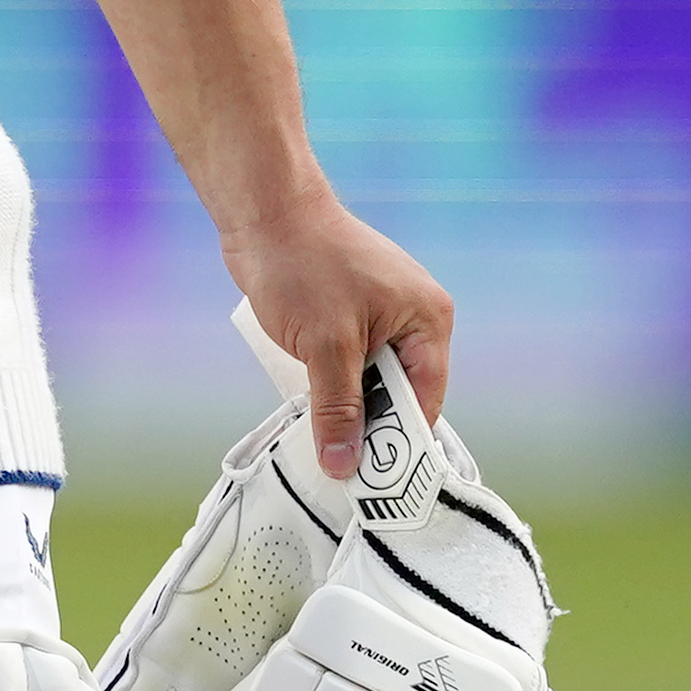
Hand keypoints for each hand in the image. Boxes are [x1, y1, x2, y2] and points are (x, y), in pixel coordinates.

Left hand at [224, 182, 451, 476]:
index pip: (425, 399)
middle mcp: (412, 317)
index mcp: (428, 321)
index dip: (400, 440)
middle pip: (398, 392)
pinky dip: (330, 383)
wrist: (262, 208)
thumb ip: (337, 408)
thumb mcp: (325, 346)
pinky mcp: (345, 311)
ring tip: (321, 445)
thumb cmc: (303, 265)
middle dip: (369, 426)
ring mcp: (378, 312)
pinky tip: (308, 406)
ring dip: (344, 405)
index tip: (374, 481)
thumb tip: (344, 465)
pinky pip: (347, 361)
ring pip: (368, 378)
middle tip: (340, 468)